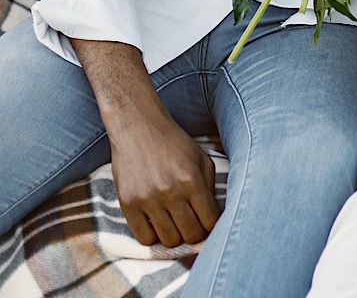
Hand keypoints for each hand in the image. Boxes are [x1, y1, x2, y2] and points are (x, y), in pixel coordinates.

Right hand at [108, 110, 219, 247]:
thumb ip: (210, 188)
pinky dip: (153, 236)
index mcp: (192, 180)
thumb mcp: (201, 159)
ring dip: (175, 236)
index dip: (213, 225)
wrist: (138, 128)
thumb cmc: (175, 144)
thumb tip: (214, 218)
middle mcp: (170, 192)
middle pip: (190, 235)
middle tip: (193, 225)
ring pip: (168, 240)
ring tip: (176, 224)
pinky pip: (144, 238)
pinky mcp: (128, 204)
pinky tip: (157, 223)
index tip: (209, 222)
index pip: (210, 221)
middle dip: (196, 233)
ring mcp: (147, 200)